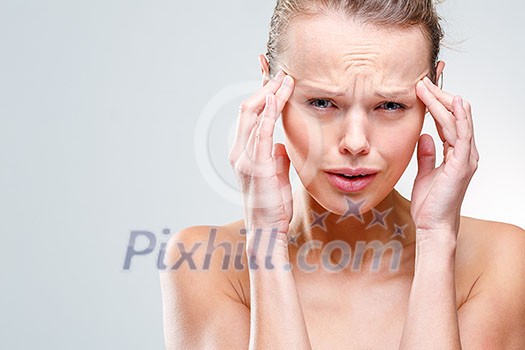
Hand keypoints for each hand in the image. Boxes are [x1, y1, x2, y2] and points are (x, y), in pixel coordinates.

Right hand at [228, 69, 294, 250]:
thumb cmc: (273, 204)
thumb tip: (282, 146)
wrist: (268, 229)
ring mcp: (244, 157)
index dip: (261, 94)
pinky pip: (261, 132)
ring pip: (253, 115)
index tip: (273, 76)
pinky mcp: (255, 165)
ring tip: (286, 78)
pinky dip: (269, 112)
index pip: (251, 115)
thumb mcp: (275, 174)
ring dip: (270, 94)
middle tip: (282, 71)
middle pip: (249, 108)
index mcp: (243, 151)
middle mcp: (239, 150)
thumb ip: (276, 157)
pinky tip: (277, 97)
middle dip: (265, 87)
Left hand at [411, 77, 478, 237]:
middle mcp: (464, 153)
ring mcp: (466, 158)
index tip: (425, 86)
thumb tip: (425, 136)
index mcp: (456, 154)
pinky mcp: (462, 164)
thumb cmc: (429, 204)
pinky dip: (459, 117)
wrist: (432, 226)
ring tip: (428, 84)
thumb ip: (427, 154)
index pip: (449, 121)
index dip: (439, 102)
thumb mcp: (425, 173)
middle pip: (455, 116)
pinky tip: (453, 101)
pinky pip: (463, 135)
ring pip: (458, 121)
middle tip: (424, 79)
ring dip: (442, 101)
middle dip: (440, 95)